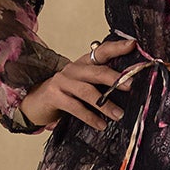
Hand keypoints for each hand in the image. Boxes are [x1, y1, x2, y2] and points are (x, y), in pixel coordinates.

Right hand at [19, 38, 140, 130]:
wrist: (36, 101)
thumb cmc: (66, 93)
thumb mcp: (83, 83)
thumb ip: (100, 82)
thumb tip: (129, 87)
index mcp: (83, 63)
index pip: (102, 51)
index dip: (117, 48)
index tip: (133, 45)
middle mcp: (73, 69)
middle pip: (97, 71)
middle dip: (115, 78)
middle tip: (131, 86)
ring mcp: (62, 82)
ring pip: (87, 91)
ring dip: (105, 104)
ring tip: (119, 115)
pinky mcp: (54, 96)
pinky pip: (76, 107)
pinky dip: (90, 117)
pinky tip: (101, 125)